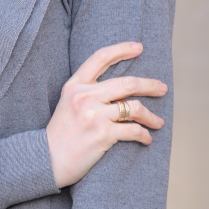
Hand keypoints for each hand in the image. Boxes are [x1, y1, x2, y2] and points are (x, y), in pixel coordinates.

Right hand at [46, 42, 167, 187]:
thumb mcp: (67, 103)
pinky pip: (133, 131)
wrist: (46, 160)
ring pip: (135, 107)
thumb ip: (87, 91)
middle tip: (162, 88)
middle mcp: (85, 97)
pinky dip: (144, 135)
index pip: (100, 57)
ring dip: (151, 116)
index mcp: (75, 85)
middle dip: (150, 85)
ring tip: (158, 122)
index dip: (122, 49)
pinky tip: (146, 139)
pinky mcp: (102, 135)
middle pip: (127, 83)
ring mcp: (94, 115)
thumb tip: (119, 87)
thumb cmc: (60, 134)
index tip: (139, 48)